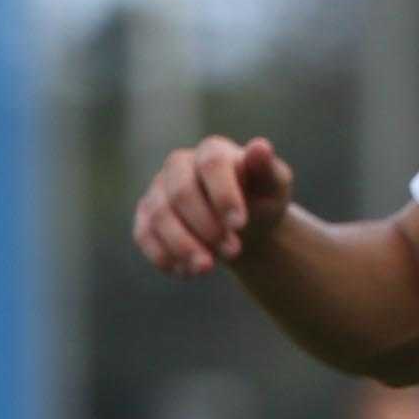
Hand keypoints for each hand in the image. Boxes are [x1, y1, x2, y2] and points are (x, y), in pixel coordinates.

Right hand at [131, 135, 298, 280]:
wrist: (242, 226)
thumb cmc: (260, 199)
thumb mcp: (274, 186)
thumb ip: (267, 170)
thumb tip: (260, 147)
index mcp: (213, 152)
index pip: (212, 164)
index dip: (224, 194)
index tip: (240, 224)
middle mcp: (179, 165)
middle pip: (181, 192)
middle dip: (206, 227)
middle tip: (234, 251)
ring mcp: (158, 189)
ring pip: (159, 216)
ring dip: (183, 246)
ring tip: (207, 268)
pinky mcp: (145, 216)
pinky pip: (144, 235)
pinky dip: (164, 256)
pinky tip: (188, 271)